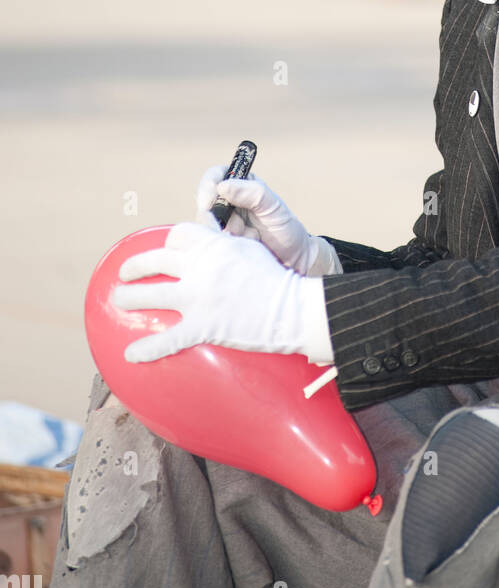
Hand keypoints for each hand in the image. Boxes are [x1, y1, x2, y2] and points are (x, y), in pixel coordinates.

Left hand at [111, 219, 332, 364]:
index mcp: (212, 246)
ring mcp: (198, 297)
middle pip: (155, 261)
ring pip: (151, 296)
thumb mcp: (248, 248)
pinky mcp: (202, 326)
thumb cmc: (274, 277)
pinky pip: (168, 339)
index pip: (178, 235)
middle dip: (134, 267)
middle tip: (124, 273)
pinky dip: (148, 349)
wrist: (291, 308)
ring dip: (130, 299)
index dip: (168, 243)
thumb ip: (224, 242)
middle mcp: (200, 268)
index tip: (164, 251)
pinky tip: (131, 355)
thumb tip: (209, 233)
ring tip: (118, 301)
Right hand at [195, 167, 340, 275]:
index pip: (215, 176)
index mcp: (242, 186)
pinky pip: (213, 244)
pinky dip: (230, 246)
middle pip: (205, 205)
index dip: (207, 187)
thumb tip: (223, 186)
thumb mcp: (274, 207)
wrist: (294, 260)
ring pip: (209, 226)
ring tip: (253, 238)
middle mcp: (229, 204)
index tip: (209, 202)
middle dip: (221, 219)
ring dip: (230, 234)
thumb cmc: (286, 229)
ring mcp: (224, 225)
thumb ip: (253, 193)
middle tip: (238, 229)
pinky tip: (249, 248)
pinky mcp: (222, 244)